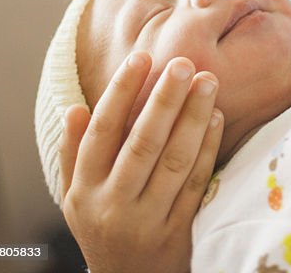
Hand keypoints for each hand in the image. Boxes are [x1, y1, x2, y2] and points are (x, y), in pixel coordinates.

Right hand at [59, 51, 222, 272]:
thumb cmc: (103, 225)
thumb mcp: (77, 196)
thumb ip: (74, 152)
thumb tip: (74, 107)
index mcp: (85, 190)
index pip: (102, 131)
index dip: (122, 91)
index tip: (142, 56)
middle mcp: (112, 205)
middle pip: (142, 143)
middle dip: (165, 99)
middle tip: (184, 63)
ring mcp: (146, 221)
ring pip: (173, 161)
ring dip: (193, 117)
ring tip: (208, 81)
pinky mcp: (177, 233)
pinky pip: (194, 184)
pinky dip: (207, 149)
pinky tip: (217, 117)